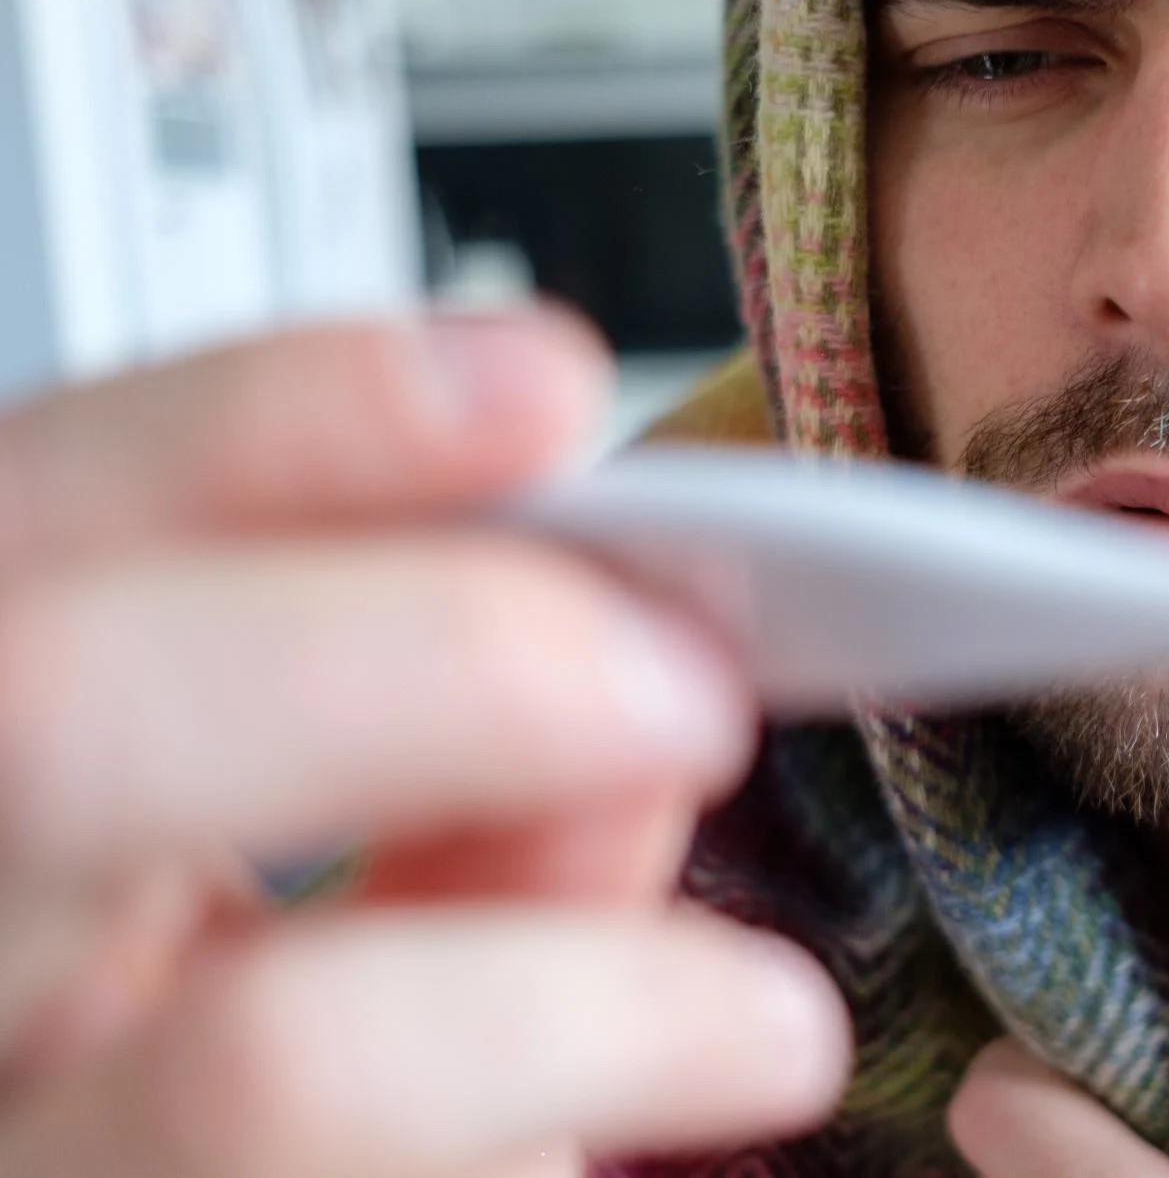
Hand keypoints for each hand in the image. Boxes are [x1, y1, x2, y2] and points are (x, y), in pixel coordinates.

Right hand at [0, 313, 850, 1176]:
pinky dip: (553, 1160)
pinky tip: (603, 1153)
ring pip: (266, 1065)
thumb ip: (431, 777)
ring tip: (771, 1023)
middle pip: (65, 719)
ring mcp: (15, 1151)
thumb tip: (641, 659)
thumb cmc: (206, 1060)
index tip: (541, 391)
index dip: (276, 425)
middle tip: (689, 697)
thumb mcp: (278, 892)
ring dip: (597, 1007)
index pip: (21, 534)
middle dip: (439, 663)